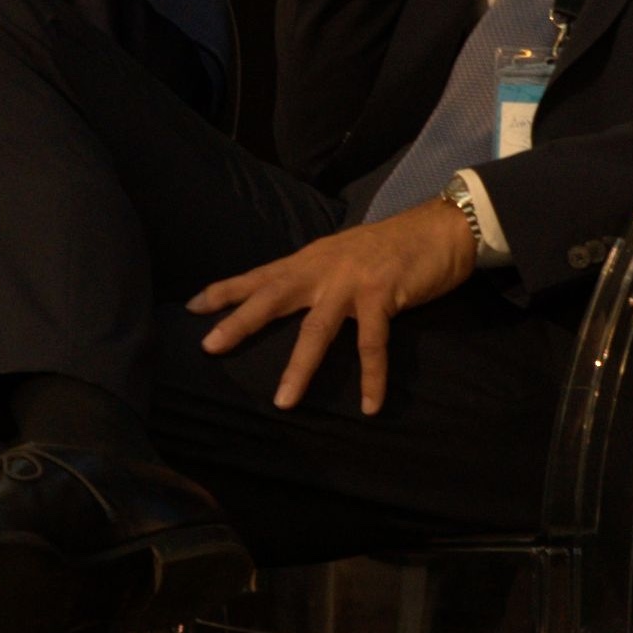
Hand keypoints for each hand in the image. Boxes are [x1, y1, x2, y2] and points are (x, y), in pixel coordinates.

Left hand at [187, 199, 480, 416]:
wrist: (440, 227)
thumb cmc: (391, 246)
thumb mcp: (342, 254)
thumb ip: (316, 273)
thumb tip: (288, 293)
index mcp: (311, 259)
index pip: (260, 275)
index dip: (225, 290)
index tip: (191, 306)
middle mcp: (323, 268)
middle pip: (272, 296)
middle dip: (240, 321)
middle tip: (209, 345)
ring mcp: (352, 282)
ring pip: (316, 329)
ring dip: (299, 367)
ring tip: (283, 402)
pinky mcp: (383, 295)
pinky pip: (372, 343)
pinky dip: (372, 377)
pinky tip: (370, 405)